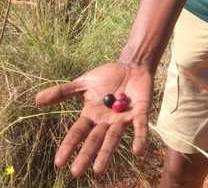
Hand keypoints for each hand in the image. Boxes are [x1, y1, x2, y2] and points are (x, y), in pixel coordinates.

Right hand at [35, 62, 152, 176]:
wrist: (131, 66)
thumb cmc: (107, 76)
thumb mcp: (84, 82)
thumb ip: (63, 92)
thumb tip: (36, 100)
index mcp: (91, 114)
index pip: (78, 132)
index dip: (69, 145)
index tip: (59, 162)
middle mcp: (106, 121)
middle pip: (95, 140)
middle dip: (86, 155)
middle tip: (76, 172)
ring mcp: (123, 118)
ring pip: (114, 138)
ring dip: (107, 153)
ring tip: (99, 170)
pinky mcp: (140, 113)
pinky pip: (140, 127)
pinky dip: (139, 137)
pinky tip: (138, 150)